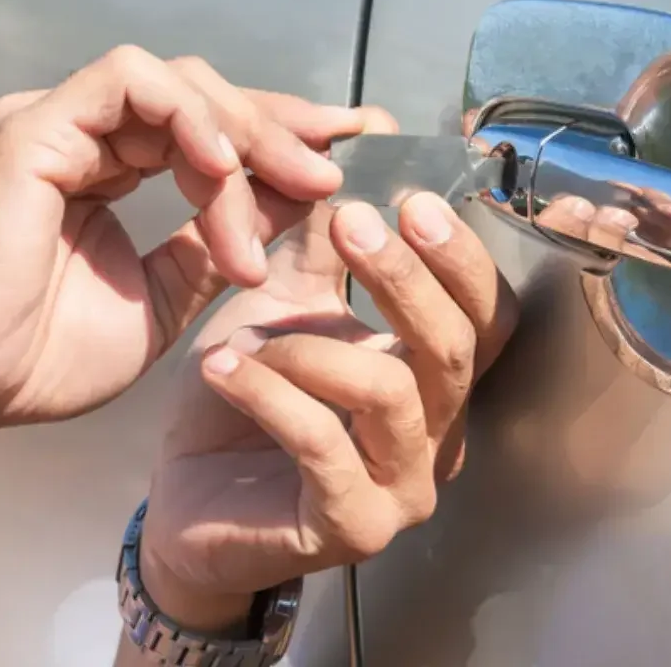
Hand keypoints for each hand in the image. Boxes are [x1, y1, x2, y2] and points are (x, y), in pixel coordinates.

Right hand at [0, 46, 385, 434]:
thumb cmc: (38, 358)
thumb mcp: (162, 297)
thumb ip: (216, 243)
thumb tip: (294, 199)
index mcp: (105, 166)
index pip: (206, 124)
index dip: (279, 132)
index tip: (348, 151)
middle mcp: (80, 133)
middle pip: (202, 92)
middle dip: (278, 127)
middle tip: (332, 171)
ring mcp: (53, 120)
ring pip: (176, 82)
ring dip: (242, 135)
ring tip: (285, 191)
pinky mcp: (32, 125)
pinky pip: (129, 84)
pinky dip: (188, 117)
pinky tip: (222, 170)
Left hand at [137, 193, 517, 631]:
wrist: (182, 502)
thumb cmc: (241, 405)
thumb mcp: (281, 303)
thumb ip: (320, 237)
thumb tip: (354, 142)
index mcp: (434, 378)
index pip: (488, 314)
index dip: (460, 254)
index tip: (410, 193)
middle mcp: (437, 436)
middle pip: (456, 347)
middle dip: (406, 276)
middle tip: (353, 223)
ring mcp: (401, 489)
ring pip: (392, 392)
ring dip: (310, 345)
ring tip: (244, 330)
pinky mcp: (351, 529)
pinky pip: (324, 447)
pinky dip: (271, 395)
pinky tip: (225, 368)